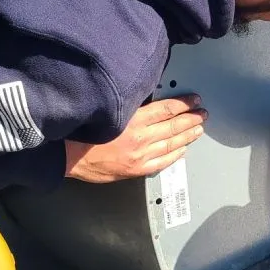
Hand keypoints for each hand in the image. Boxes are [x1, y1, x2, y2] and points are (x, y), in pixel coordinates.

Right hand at [65, 96, 206, 183]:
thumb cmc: (81, 132)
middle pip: (173, 126)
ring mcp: (140, 155)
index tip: (194, 100)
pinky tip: (183, 150)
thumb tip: (148, 105)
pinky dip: (174, 155)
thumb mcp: (107, 112)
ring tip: (198, 130)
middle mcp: (140, 138)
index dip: (183, 105)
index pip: (166, 109)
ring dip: (187, 136)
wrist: (67, 156)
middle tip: (203, 114)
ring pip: (171, 144)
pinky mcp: (136, 169)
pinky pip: (162, 162)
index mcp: (133, 120)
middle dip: (191, 119)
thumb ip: (129, 109)